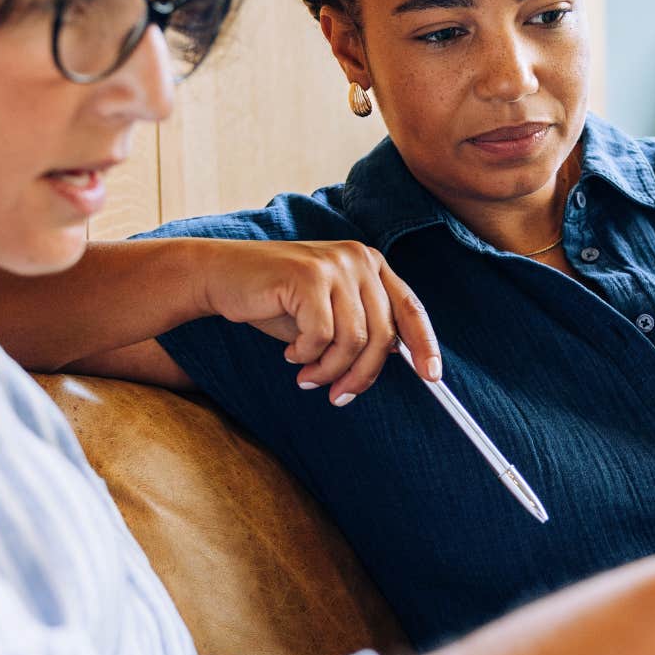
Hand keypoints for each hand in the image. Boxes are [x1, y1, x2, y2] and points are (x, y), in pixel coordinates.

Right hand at [192, 240, 439, 404]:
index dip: (425, 344)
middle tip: (338, 396)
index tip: (432, 377)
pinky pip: (322, 336)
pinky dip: (306, 356)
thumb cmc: (276, 300)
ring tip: (306, 376)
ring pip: (353, 340)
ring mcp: (334, 264)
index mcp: (370, 263)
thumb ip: (362, 327)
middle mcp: (358, 258)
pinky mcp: (308, 277)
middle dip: (361, 375)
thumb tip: (398, 358)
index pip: (411, 307)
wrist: (222, 276)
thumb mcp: (327, 313)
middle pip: (382, 334)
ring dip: (328, 370)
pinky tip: (290, 354)